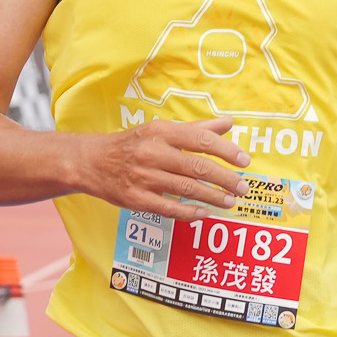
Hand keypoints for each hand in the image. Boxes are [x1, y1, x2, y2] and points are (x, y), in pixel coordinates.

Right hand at [76, 118, 248, 219]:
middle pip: (198, 167)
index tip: (245, 161)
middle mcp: (153, 153)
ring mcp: (144, 177)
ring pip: (186, 189)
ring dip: (213, 197)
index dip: (227, 151)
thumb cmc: (133, 144)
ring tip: (231, 201)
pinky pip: (169, 208)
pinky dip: (189, 212)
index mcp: (161, 132)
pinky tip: (204, 213)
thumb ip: (196, 129)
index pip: (202, 140)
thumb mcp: (162, 130)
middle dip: (225, 179)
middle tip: (244, 187)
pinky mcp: (136, 199)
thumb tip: (228, 123)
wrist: (91, 161)